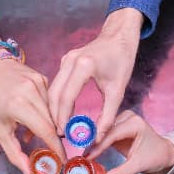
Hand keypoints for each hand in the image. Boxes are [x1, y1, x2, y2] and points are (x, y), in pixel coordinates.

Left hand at [0, 59, 65, 173]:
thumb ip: (14, 153)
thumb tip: (29, 171)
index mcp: (18, 104)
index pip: (45, 130)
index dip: (56, 147)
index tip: (62, 159)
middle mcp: (30, 91)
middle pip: (52, 122)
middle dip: (52, 138)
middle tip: (50, 151)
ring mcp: (38, 82)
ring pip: (52, 112)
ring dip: (46, 124)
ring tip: (30, 129)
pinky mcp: (42, 78)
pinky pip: (50, 101)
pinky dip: (44, 111)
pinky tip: (32, 113)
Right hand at [48, 8, 142, 140]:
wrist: (119, 36)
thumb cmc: (121, 59)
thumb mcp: (118, 90)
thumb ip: (108, 115)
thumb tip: (98, 136)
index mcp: (84, 66)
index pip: (66, 97)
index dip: (63, 117)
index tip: (64, 133)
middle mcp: (70, 61)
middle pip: (54, 94)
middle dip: (55, 116)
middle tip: (60, 134)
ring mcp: (66, 60)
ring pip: (52, 89)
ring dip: (54, 108)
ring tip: (60, 126)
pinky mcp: (65, 62)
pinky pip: (56, 83)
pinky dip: (56, 99)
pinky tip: (61, 112)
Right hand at [85, 110, 173, 173]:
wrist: (163, 153)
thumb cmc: (155, 156)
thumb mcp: (139, 165)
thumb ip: (121, 173)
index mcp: (135, 123)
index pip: (112, 134)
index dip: (98, 146)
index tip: (87, 157)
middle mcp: (127, 118)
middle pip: (104, 130)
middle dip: (92, 143)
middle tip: (81, 156)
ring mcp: (121, 121)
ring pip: (101, 131)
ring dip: (92, 142)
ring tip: (83, 155)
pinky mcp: (117, 127)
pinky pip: (103, 134)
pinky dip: (96, 143)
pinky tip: (89, 152)